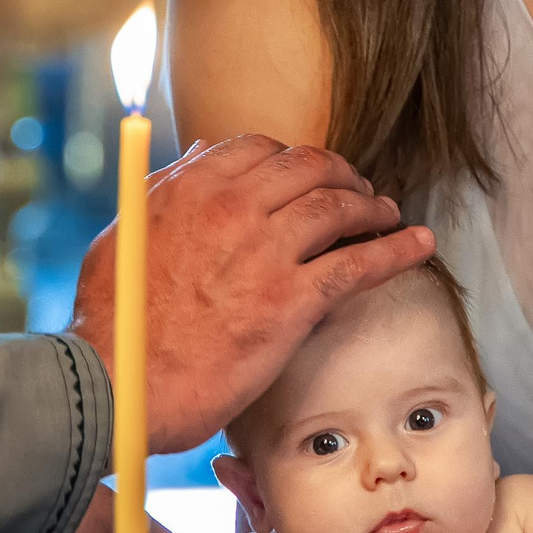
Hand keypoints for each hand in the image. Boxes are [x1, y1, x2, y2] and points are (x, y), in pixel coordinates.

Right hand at [66, 135, 433, 453]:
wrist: (116, 383)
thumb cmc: (113, 321)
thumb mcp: (124, 235)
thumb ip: (164, 191)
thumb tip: (197, 154)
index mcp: (189, 187)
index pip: (259, 149)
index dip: (293, 160)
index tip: (307, 175)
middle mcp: (232, 207)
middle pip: (308, 169)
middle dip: (341, 175)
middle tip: (357, 191)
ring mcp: (266, 252)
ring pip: (338, 208)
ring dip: (371, 207)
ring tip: (388, 215)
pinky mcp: (290, 302)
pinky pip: (358, 264)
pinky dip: (396, 249)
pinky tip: (419, 244)